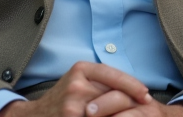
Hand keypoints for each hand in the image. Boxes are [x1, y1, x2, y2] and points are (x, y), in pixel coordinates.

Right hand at [0, 61, 154, 116]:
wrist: (36, 116)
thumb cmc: (64, 98)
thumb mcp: (79, 80)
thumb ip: (101, 80)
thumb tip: (135, 88)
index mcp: (81, 69)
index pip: (115, 75)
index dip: (134, 86)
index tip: (146, 95)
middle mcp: (76, 85)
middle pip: (115, 93)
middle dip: (131, 102)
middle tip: (143, 107)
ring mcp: (73, 105)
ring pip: (109, 109)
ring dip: (122, 113)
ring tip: (131, 114)